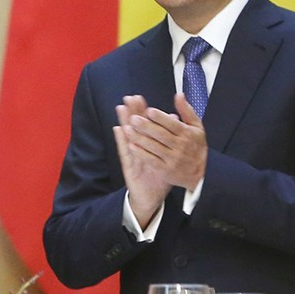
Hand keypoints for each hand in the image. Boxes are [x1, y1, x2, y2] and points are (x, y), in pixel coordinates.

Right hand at [115, 95, 170, 228]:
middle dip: (132, 112)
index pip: (145, 124)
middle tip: (129, 97)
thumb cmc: (159, 176)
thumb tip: (176, 120)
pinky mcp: (129, 166)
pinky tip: (118, 129)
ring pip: (128, 136)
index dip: (142, 111)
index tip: (140, 97)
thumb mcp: (166, 157)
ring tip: (121, 107)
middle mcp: (138, 148)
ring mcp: (132, 156)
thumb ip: (170, 139)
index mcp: (148, 144)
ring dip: (124, 122)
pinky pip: (125, 152)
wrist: (151, 196)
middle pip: (134, 127)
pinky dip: (122, 141)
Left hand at [122, 93, 207, 188]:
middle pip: (161, 135)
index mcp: (187, 134)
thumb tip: (179, 94)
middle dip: (146, 126)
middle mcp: (180, 146)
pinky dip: (141, 153)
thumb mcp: (197, 127)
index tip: (148, 110)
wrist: (201, 173)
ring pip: (154, 147)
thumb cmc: (196, 147)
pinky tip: (131, 145)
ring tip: (128, 129)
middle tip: (133, 118)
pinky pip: (151, 160)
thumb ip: (186, 110)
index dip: (160, 117)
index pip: (172, 124)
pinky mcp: (165, 170)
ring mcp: (172, 159)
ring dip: (139, 138)